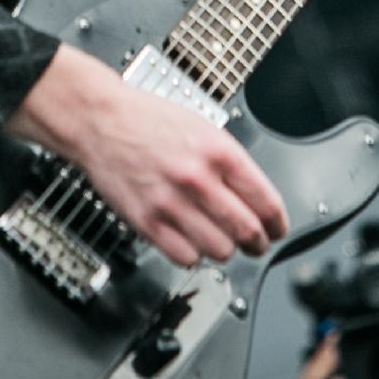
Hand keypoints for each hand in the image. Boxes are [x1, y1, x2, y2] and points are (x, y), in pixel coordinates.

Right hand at [4, 44, 287, 266]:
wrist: (99, 120)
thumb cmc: (147, 120)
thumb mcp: (201, 127)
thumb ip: (230, 163)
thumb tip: (255, 198)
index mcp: (219, 152)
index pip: (266, 202)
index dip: (278, 224)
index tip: (277, 230)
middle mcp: (198, 179)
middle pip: (248, 232)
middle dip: (258, 244)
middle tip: (256, 244)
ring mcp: (171, 203)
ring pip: (220, 251)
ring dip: (224, 250)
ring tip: (219, 240)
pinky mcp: (147, 221)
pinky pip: (185, 257)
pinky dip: (193, 255)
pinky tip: (189, 241)